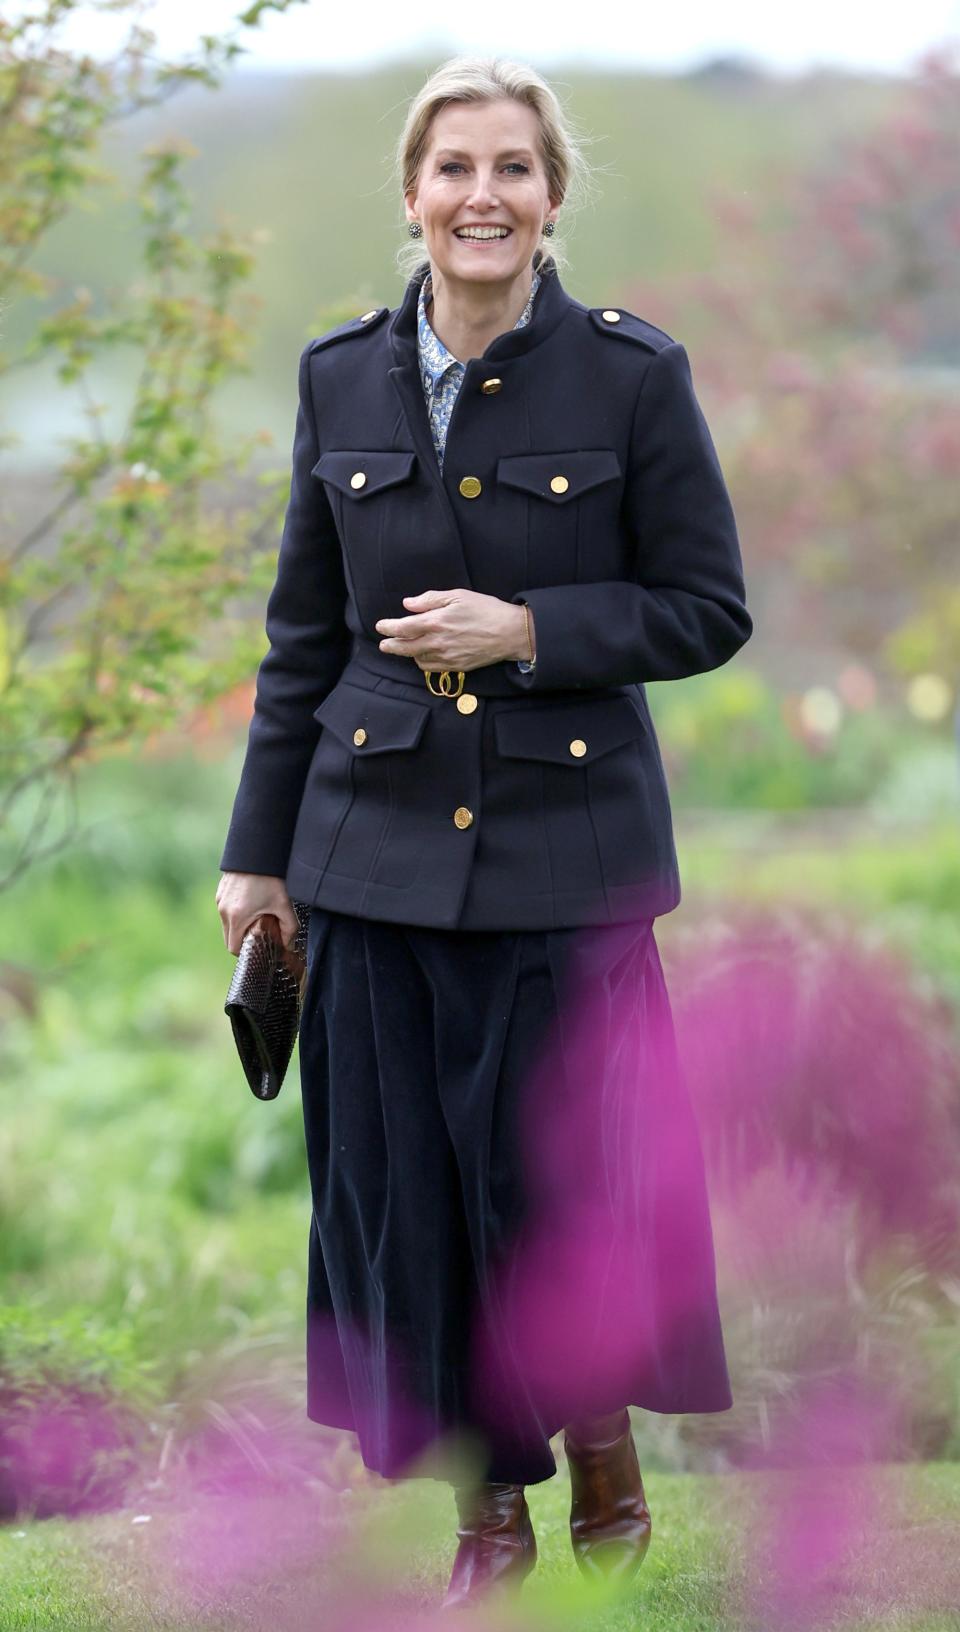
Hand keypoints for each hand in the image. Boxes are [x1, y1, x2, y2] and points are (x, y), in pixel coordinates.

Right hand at [216, 872, 299, 955]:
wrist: (259, 850)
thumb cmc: (271, 877)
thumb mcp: (284, 904)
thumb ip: (289, 929)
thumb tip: (288, 945)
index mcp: (236, 917)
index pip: (233, 948)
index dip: (247, 952)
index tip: (260, 948)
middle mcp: (223, 909)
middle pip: (229, 937)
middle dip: (244, 940)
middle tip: (261, 935)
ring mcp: (220, 899)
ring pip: (226, 923)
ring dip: (240, 926)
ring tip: (258, 917)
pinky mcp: (221, 890)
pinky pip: (226, 909)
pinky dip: (236, 912)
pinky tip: (252, 904)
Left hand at [375, 589, 530, 670]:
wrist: (509, 633)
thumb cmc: (485, 610)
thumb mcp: (457, 596)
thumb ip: (429, 599)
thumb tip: (408, 604)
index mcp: (435, 622)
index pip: (403, 628)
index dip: (388, 628)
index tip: (380, 627)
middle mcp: (437, 642)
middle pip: (405, 648)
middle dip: (391, 646)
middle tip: (383, 645)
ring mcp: (446, 657)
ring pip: (417, 659)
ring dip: (407, 654)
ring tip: (404, 648)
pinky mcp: (455, 667)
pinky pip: (431, 668)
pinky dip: (423, 662)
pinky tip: (423, 656)